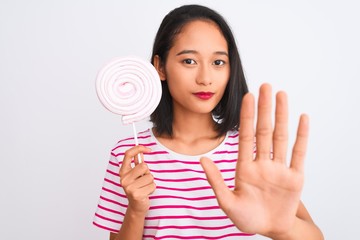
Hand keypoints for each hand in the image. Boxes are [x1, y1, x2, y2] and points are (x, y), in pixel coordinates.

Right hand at [119, 145, 155, 214]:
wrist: (137, 206)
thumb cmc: (138, 188)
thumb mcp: (136, 175)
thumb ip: (137, 163)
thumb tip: (141, 151)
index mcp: (123, 172)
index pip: (128, 154)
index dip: (138, 148)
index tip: (148, 149)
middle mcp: (124, 179)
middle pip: (143, 166)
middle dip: (147, 172)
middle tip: (143, 180)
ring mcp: (129, 187)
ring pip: (150, 176)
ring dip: (151, 182)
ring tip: (145, 187)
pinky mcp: (137, 195)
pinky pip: (152, 185)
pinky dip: (152, 189)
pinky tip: (146, 193)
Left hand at [201, 83, 308, 237]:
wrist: (271, 229)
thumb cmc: (248, 218)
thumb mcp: (227, 202)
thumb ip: (216, 181)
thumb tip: (202, 159)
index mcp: (245, 168)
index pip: (246, 136)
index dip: (246, 116)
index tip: (247, 97)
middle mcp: (263, 164)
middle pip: (264, 131)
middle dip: (264, 108)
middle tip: (265, 85)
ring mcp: (279, 169)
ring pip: (281, 137)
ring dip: (282, 115)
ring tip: (281, 94)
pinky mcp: (295, 178)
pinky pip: (299, 153)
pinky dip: (302, 136)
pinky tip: (302, 118)